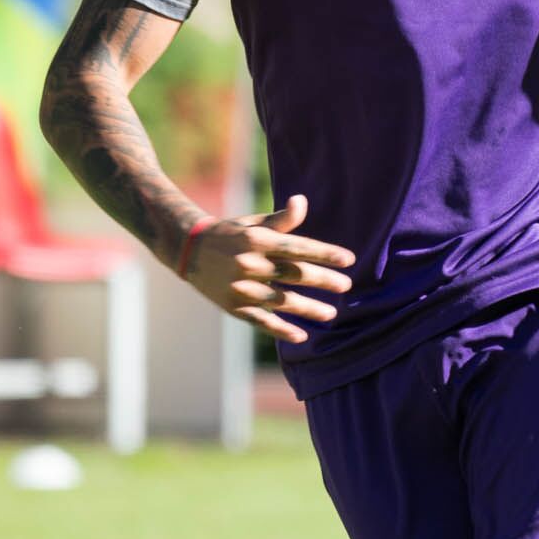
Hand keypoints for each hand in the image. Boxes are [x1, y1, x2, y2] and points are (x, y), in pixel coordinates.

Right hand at [180, 194, 355, 342]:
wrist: (189, 250)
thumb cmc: (230, 233)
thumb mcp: (253, 223)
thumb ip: (281, 219)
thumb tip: (302, 201)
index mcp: (258, 240)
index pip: (298, 248)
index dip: (325, 254)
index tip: (349, 260)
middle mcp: (250, 264)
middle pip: (294, 274)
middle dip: (323, 281)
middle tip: (347, 286)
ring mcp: (241, 287)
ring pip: (281, 300)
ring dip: (308, 308)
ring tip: (331, 314)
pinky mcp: (234, 306)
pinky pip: (260, 321)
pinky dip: (281, 330)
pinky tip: (301, 336)